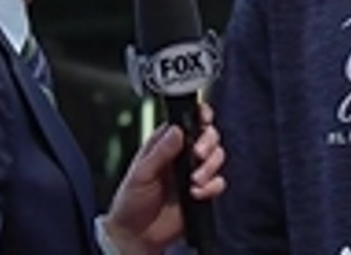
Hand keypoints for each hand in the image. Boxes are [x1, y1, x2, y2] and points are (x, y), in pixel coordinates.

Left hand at [104, 100, 225, 253]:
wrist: (137, 235)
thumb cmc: (131, 201)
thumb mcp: (141, 173)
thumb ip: (160, 152)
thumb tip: (177, 129)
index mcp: (165, 144)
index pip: (188, 121)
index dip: (201, 115)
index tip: (205, 118)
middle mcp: (182, 155)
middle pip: (209, 136)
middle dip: (208, 143)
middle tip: (198, 154)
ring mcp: (193, 173)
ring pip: (217, 157)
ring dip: (210, 167)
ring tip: (194, 180)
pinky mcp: (202, 192)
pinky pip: (218, 182)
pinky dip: (211, 187)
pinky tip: (196, 194)